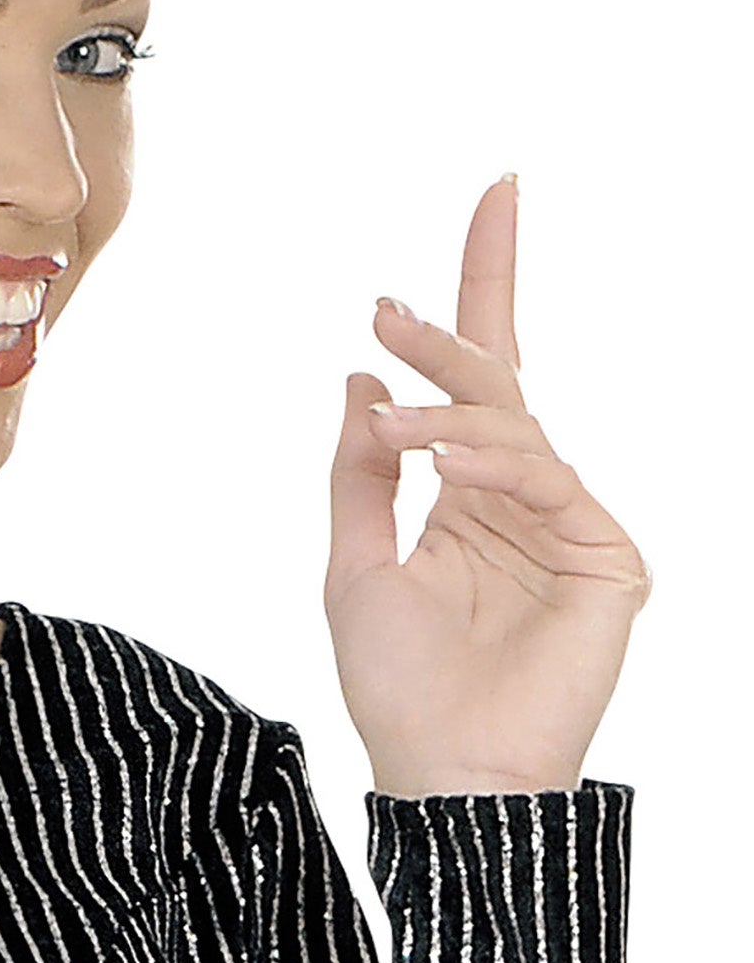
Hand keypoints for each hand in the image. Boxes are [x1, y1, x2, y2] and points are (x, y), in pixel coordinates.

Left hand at [325, 176, 649, 797]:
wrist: (443, 772)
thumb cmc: (395, 684)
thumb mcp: (353, 561)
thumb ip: (359, 472)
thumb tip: (362, 380)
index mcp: (465, 495)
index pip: (481, 372)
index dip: (483, 283)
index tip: (496, 190)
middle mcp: (521, 499)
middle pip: (499, 381)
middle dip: (447, 333)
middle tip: (383, 311)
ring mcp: (569, 525)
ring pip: (516, 425)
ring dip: (449, 411)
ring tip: (395, 426)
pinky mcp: (609, 558)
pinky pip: (549, 480)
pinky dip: (492, 466)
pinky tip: (443, 467)